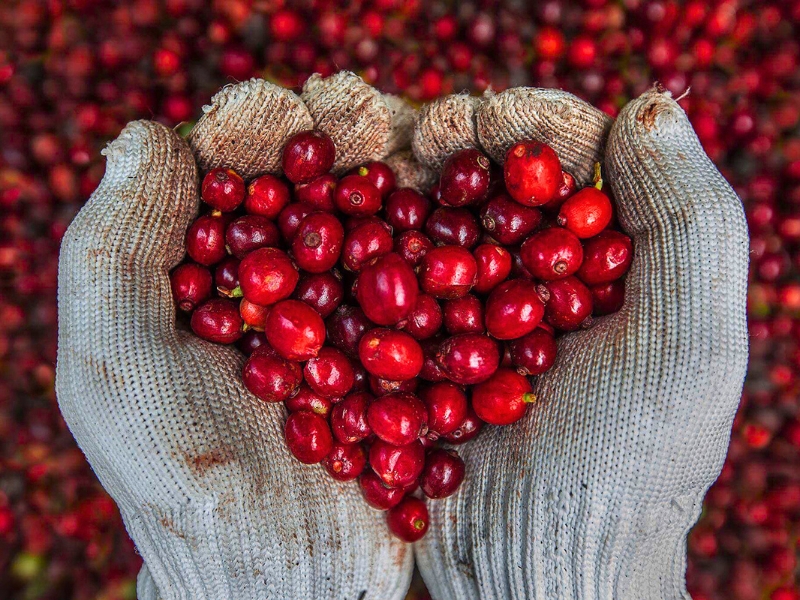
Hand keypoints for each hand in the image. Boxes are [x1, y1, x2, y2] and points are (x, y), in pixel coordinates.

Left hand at [56, 73, 421, 599]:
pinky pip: (432, 278)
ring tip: (417, 126)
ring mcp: (350, 318)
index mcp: (204, 284)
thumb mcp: (113, 364)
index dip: (246, 133)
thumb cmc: (186, 477)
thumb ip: (111, 249)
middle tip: (355, 102)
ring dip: (397, 171)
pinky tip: (462, 198)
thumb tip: (140, 135)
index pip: (225, 184)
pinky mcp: (410, 349)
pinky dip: (448, 232)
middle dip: (334, 138)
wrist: (287, 575)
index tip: (270, 101)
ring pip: (378, 224)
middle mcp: (280, 293)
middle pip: (310, 193)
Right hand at [412, 88, 748, 598]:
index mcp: (611, 275)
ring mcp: (475, 326)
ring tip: (376, 164)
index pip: (575, 176)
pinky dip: (364, 259)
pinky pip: (388, 298)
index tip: (493, 112)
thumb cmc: (630, 466)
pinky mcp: (420, 361)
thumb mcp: (690, 344)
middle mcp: (542, 293)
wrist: (545, 571)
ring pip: (434, 238)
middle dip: (458, 153)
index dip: (535, 130)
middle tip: (426, 128)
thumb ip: (690, 220)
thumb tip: (650, 107)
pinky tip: (341, 230)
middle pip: (496, 197)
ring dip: (405, 194)